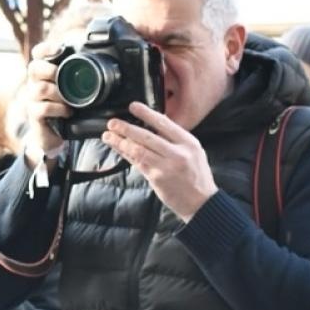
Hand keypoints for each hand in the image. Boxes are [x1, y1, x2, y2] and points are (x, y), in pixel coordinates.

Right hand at [18, 40, 71, 157]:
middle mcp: (34, 83)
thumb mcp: (71, 89)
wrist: (54, 133)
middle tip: (62, 76)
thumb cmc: (64, 107)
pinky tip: (67, 111)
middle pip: (34, 68)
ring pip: (40, 88)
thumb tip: (100, 61)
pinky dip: (58, 109)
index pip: (38, 53)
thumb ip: (76, 75)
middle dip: (50, 70)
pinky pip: (44, 108)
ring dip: (57, 93)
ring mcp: (32, 99)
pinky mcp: (34, 114)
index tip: (60, 48)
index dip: (46, 48)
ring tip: (69, 100)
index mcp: (44, 72)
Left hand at [101, 102, 217, 220]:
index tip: (133, 106)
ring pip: (138, 150)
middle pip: (147, 137)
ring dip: (120, 142)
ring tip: (108, 135)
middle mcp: (178, 153)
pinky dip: (126, 155)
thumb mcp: (194, 152)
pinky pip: (137, 163)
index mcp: (188, 143)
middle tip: (113, 122)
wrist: (201, 202)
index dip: (146, 114)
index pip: (164, 123)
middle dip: (126, 128)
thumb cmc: (197, 176)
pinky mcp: (156, 178)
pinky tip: (118, 149)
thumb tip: (154, 125)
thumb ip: (176, 139)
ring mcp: (166, 167)